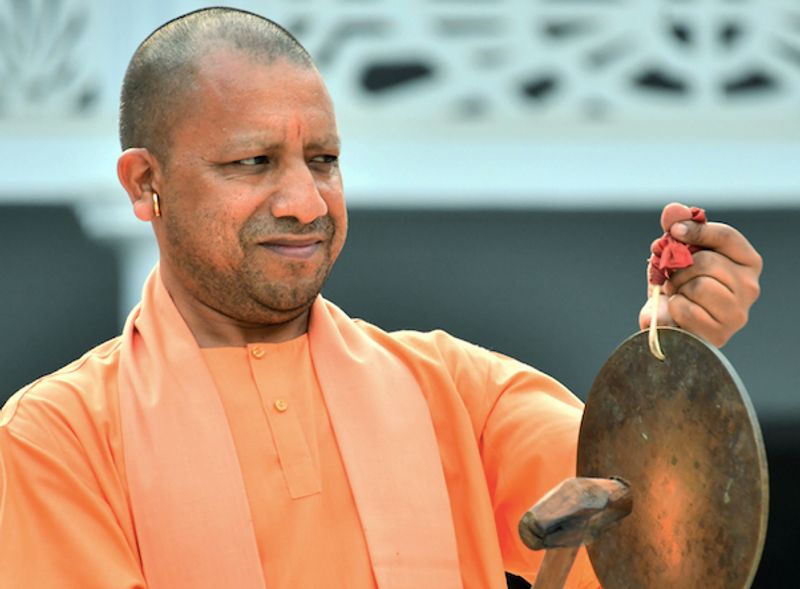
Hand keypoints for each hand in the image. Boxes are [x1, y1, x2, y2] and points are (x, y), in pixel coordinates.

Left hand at [638, 203, 762, 346]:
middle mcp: (750, 287)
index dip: (696, 230)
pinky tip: (679, 311)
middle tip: (674, 277)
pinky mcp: (720, 333)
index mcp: (746, 262)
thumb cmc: (677, 286)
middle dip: (680, 268)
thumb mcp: (675, 253)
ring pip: (700, 285)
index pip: (726, 236)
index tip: (674, 231)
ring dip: (678, 288)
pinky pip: (688, 308)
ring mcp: (737, 312)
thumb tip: (673, 209)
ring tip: (678, 294)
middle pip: (708, 262)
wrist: (666, 324)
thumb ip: (676, 228)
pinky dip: (674, 307)